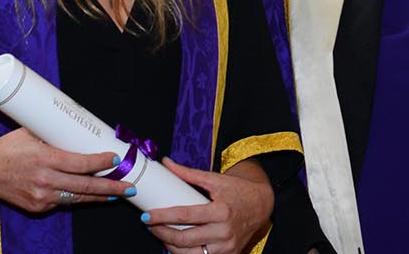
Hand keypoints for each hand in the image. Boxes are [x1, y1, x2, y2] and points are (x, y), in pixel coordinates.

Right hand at [0, 128, 134, 212]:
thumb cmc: (7, 150)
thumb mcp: (29, 134)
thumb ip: (53, 134)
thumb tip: (78, 124)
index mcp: (44, 158)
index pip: (80, 163)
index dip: (101, 162)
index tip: (115, 159)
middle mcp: (44, 180)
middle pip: (86, 186)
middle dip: (111, 187)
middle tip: (129, 187)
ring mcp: (42, 197)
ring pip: (78, 198)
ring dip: (99, 196)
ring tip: (117, 194)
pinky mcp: (39, 207)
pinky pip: (64, 202)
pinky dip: (78, 198)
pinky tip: (91, 194)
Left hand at [142, 157, 273, 253]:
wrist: (261, 205)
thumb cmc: (237, 190)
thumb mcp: (215, 179)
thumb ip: (189, 173)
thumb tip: (166, 163)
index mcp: (221, 211)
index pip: (185, 216)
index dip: (162, 217)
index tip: (146, 215)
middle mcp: (224, 232)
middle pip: (185, 239)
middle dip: (162, 233)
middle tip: (149, 225)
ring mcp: (227, 247)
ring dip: (170, 247)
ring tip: (161, 235)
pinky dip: (186, 253)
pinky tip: (176, 245)